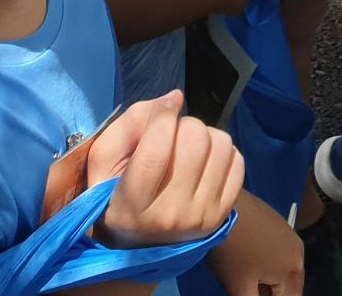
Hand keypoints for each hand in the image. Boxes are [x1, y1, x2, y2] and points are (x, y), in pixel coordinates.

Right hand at [90, 93, 245, 248]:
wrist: (138, 243)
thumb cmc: (114, 193)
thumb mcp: (103, 160)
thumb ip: (131, 123)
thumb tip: (175, 98)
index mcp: (132, 207)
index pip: (156, 150)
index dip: (162, 116)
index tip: (163, 108)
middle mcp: (170, 216)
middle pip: (194, 139)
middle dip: (183, 125)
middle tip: (171, 136)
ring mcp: (201, 217)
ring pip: (220, 144)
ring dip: (204, 135)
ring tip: (186, 149)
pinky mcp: (223, 214)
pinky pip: (237, 160)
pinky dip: (221, 152)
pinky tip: (203, 163)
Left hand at [206, 192, 305, 295]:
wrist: (224, 210)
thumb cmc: (234, 253)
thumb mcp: (240, 289)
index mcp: (294, 270)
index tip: (252, 294)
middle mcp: (298, 251)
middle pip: (289, 286)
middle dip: (271, 293)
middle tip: (249, 291)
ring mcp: (289, 234)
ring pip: (283, 270)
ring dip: (270, 281)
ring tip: (248, 282)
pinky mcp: (278, 224)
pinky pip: (278, 253)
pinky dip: (267, 264)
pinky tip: (249, 263)